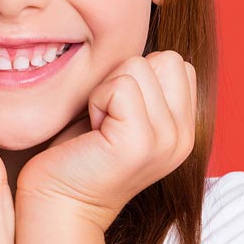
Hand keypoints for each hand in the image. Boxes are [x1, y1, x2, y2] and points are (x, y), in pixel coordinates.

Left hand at [15, 51, 196, 231]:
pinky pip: (120, 86)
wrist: (59, 203)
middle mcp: (184, 136)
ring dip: (107, 89)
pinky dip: (97, 100)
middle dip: (125, 77)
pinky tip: (92, 132)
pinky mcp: (140, 143)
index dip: (138, 76)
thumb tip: (151, 41)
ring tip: (99, 126)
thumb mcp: (125, 112)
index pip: (177, 62)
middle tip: (107, 117)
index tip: (117, 112)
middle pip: (166, 58)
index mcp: (185, 128)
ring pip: (139, 66)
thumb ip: (147, 86)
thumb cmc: (81, 152)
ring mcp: (167, 141)